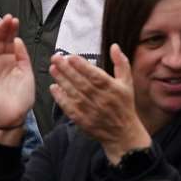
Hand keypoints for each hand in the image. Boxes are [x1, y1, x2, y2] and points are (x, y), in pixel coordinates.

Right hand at [0, 16, 35, 139]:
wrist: (13, 117)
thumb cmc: (21, 98)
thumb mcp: (27, 74)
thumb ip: (22, 57)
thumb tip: (17, 40)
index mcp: (10, 61)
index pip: (8, 42)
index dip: (10, 31)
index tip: (13, 20)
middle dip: (0, 29)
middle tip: (4, 18)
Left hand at [50, 47, 150, 163]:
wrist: (123, 134)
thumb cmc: (124, 105)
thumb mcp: (127, 83)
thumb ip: (121, 63)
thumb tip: (114, 46)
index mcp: (113, 88)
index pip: (95, 75)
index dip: (82, 66)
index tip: (70, 56)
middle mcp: (102, 99)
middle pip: (81, 83)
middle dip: (67, 69)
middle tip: (55, 58)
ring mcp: (92, 111)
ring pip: (74, 94)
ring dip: (62, 81)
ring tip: (52, 69)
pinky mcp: (84, 121)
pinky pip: (70, 109)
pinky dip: (61, 99)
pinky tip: (53, 88)